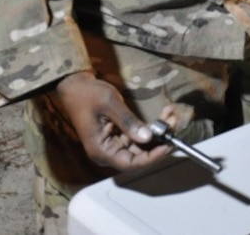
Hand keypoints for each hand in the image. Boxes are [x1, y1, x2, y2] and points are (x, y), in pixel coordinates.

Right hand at [54, 72, 177, 171]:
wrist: (75, 85)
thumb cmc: (87, 95)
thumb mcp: (109, 104)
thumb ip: (128, 122)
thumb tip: (147, 138)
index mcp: (101, 151)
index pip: (130, 164)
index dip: (151, 158)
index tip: (167, 145)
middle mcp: (108, 152)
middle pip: (139, 157)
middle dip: (159, 142)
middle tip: (174, 124)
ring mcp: (113, 144)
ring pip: (141, 146)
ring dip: (157, 132)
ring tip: (170, 115)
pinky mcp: (119, 135)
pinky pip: (138, 137)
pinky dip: (150, 127)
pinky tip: (162, 115)